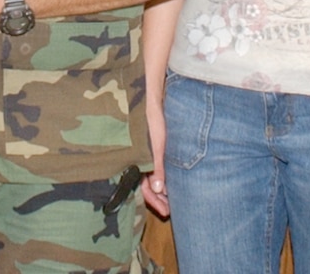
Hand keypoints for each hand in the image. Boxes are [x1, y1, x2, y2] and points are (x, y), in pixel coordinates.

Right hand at [141, 94, 170, 217]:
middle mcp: (138, 160)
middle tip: (170, 210)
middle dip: (158, 199)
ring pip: (150, 178)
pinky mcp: (148, 147)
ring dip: (160, 189)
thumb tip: (160, 190)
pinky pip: (152, 167)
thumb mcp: (156, 146)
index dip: (155, 202)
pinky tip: (168, 180)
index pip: (145, 189)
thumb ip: (157, 167)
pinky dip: (160, 176)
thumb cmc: (151, 121)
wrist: (148, 99)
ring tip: (172, 199)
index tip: (167, 212)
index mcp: (137, 162)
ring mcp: (143, 154)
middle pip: (147, 186)